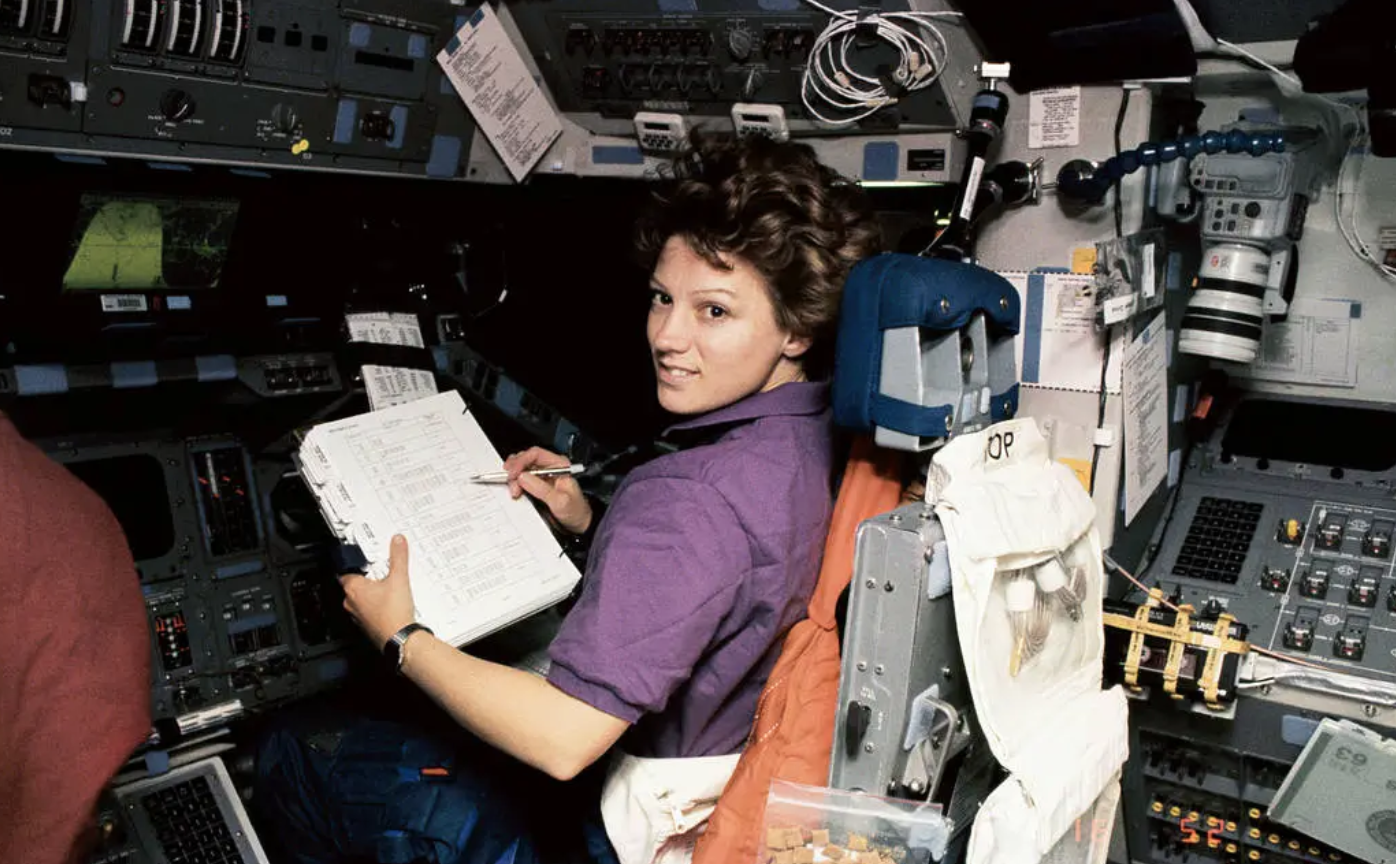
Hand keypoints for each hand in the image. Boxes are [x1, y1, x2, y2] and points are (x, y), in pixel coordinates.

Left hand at [339, 535, 416, 649]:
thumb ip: (398, 557)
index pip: (344, 571)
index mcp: (353, 588)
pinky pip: (366, 613)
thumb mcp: (399, 577)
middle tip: (381, 574)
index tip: (364, 561)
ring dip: (370, 594)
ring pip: (359, 600)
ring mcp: (357, 616)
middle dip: (366, 579)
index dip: (354, 564)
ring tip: (387, 590)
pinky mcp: (366, 627)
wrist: (399, 639)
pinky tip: (390, 606)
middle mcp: (351, 603)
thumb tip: (397, 541)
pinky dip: (375, 608)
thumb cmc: (393, 613)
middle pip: (353, 585)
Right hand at [503, 446, 592, 534]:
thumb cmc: (576, 511)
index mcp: (559, 465)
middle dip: (515, 469)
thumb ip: (542, 489)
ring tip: (515, 490)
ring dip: (514, 477)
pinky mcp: (537, 484)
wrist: (578, 522)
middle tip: (511, 482)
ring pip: (522, 469)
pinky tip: (516, 490)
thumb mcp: (560, 502)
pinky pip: (522, 479)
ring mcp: (542, 476)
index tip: (513, 474)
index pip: (536, 454)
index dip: (521, 461)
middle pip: (526, 459)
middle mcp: (550, 467)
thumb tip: (523, 477)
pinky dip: (516, 483)